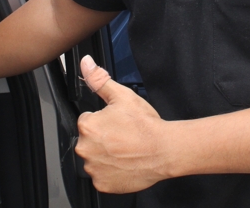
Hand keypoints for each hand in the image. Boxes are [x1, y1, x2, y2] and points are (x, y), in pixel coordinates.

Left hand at [75, 55, 169, 192]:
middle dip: (102, 138)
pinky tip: (124, 163)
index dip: (103, 121)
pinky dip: (111, 172)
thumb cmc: (145, 126)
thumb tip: (86, 64)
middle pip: (89, 141)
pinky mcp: (102, 184)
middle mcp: (85, 148)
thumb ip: (99, 80)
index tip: (116, 124)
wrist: (164, 150)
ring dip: (106, 155)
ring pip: (95, 159)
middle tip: (122, 137)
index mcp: (87, 126)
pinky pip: (102, 176)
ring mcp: (93, 168)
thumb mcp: (122, 96)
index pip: (87, 121)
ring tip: (125, 150)